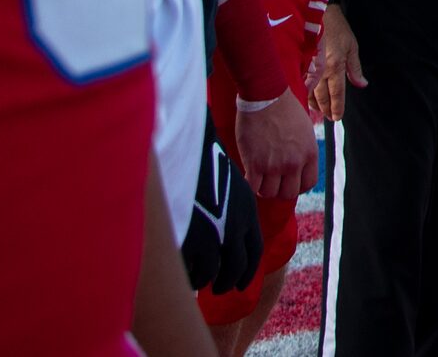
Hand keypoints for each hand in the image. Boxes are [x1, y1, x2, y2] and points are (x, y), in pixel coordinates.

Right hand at [182, 136, 264, 294]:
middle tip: (220, 288)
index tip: (240, 282)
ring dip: (206, 280)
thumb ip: (234, 212)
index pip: (254, 252)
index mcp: (247, 214)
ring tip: (199, 283)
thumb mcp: (229, 184)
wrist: (187, 148)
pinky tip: (183, 273)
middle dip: (228, 282)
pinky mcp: (188, 239)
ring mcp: (211, 235)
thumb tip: (232, 237)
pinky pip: (190, 267)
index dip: (248, 271)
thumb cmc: (205, 162)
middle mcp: (233, 227)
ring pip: (211, 272)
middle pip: (235, 268)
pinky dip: (188, 274)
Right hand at [231, 87, 314, 200]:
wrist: (266, 95)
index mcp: (309, 153)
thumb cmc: (284, 107)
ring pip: (269, 193)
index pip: (308, 184)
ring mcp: (274, 165)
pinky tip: (248, 174)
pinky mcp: (255, 164)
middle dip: (279, 189)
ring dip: (263, 187)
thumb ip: (303, 149)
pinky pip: (253, 187)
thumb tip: (299, 164)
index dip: (297, 186)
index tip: (288, 181)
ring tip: (259, 176)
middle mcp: (294, 162)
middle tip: (271, 180)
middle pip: (288, 193)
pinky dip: (250, 184)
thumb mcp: (304, 129)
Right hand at [312, 2, 365, 123]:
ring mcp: (308, 67)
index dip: (337, 107)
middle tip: (329, 117)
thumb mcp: (352, 46)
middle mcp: (321, 70)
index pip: (337, 94)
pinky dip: (304, 94)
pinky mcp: (300, 63)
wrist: (318, 12)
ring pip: (310, 93)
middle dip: (325, 109)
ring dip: (314, 104)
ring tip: (319, 110)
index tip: (337, 117)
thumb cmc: (337, 28)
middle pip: (322, 97)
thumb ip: (355, 68)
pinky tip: (306, 98)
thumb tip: (361, 84)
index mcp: (335, 66)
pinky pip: (301, 84)